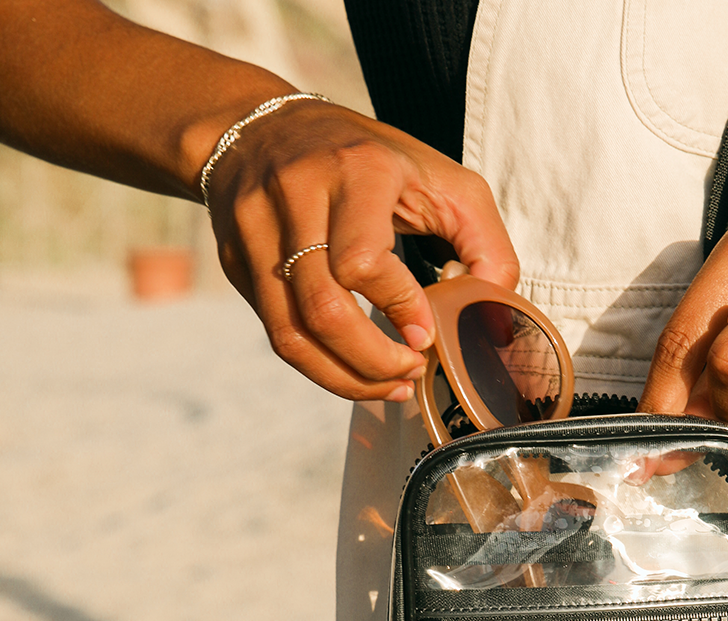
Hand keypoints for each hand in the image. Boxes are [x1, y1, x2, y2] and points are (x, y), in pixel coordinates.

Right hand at [204, 100, 518, 401]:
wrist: (261, 127)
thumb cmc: (368, 160)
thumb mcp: (441, 178)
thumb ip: (483, 240)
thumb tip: (491, 307)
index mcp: (355, 170)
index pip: (362, 260)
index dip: (400, 308)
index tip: (427, 336)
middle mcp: (295, 196)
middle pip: (323, 309)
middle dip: (373, 361)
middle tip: (410, 372)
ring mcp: (256, 231)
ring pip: (292, 334)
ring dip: (346, 378)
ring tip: (389, 387)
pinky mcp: (236, 261)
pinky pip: (277, 333)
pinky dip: (321, 367)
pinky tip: (356, 373)